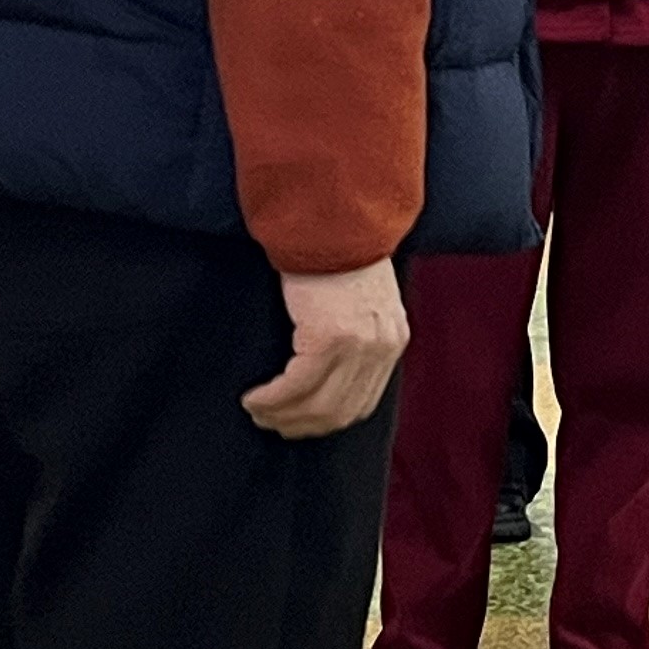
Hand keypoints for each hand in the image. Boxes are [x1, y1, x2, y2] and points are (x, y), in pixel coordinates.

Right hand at [245, 259, 409, 438]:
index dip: (327, 420)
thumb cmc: (340, 256)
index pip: (363, 403)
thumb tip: (331, 375)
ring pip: (316, 405)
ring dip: (282, 416)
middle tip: (271, 424)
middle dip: (301, 425)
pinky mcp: (329, 338)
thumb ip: (359, 336)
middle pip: (340, 412)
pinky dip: (273, 398)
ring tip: (258, 412)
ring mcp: (357, 346)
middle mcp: (380, 348)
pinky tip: (255, 397)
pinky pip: (296, 385)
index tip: (299, 423)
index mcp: (393, 340)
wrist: (335, 223)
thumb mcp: (366, 301)